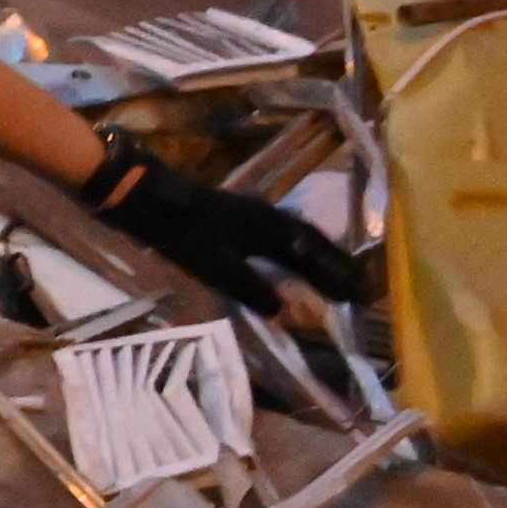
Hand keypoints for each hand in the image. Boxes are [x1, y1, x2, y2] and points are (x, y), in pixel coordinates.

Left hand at [85, 139, 371, 318]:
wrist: (147, 197)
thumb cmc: (182, 233)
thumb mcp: (216, 267)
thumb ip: (252, 288)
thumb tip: (287, 310)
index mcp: (270, 229)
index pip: (314, 255)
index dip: (336, 277)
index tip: (358, 297)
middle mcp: (271, 217)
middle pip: (313, 242)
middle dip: (337, 266)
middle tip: (359, 289)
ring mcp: (256, 212)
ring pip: (300, 236)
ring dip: (320, 257)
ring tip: (336, 278)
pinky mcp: (241, 214)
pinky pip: (284, 234)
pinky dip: (299, 250)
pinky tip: (294, 261)